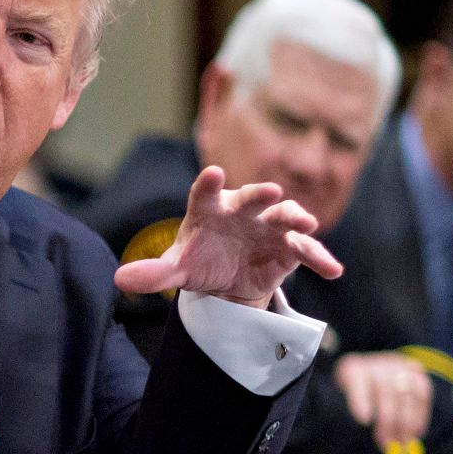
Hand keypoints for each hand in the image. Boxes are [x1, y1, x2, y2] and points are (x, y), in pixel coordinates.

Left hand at [113, 167, 343, 309]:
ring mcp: (268, 226)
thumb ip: (153, 273)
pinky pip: (306, 250)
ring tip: (306, 225)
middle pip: (252, 198)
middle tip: (271, 193)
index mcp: (209, 209)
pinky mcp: (288, 247)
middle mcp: (242, 210)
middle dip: (261, 195)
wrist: (228, 278)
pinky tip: (333, 270)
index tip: (214, 174)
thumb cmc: (199, 261)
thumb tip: (119, 279)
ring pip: (284, 217)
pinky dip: (320, 258)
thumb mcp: (177, 270)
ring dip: (296, 219)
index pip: (206, 193)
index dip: (209, 184)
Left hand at [335, 352, 432, 447]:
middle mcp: (376, 364)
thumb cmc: (352, 398)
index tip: (363, 420)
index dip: (360, 399)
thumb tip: (365, 434)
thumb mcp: (341, 403)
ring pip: (407, 393)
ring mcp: (398, 365)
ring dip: (406, 422)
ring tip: (403, 443)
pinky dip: (421, 415)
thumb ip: (347, 414)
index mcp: (352, 369)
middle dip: (387, 421)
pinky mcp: (415, 371)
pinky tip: (416, 433)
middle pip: (385, 390)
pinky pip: (423, 393)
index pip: (356, 380)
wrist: (371, 376)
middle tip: (386, 444)